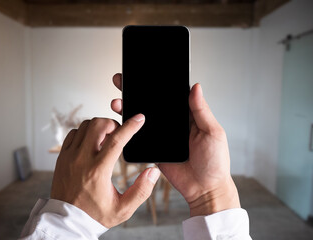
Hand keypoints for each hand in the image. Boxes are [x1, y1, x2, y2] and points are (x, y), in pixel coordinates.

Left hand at [51, 115, 160, 227]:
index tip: (139, 118)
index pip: (116, 140)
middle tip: (118, 134)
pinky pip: (73, 133)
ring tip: (106, 140)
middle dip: (113, 124)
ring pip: (85, 126)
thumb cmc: (94, 215)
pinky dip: (85, 133)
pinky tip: (91, 144)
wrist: (68, 221)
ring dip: (98, 127)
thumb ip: (141, 191)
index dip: (130, 126)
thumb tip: (152, 172)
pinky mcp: (62, 157)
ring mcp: (69, 156)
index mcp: (98, 171)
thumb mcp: (123, 209)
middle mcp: (81, 160)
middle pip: (98, 125)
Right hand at [111, 73, 239, 216]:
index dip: (157, 83)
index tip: (144, 72)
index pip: (169, 94)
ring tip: (118, 101)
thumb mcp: (213, 132)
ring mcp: (161, 135)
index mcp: (188, 114)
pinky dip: (128, 130)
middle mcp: (172, 123)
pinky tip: (120, 122)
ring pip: (142, 119)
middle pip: (152, 103)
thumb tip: (196, 87)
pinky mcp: (153, 148)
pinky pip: (138, 137)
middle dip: (136, 92)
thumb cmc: (215, 162)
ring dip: (129, 108)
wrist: (204, 189)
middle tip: (123, 81)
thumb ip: (202, 110)